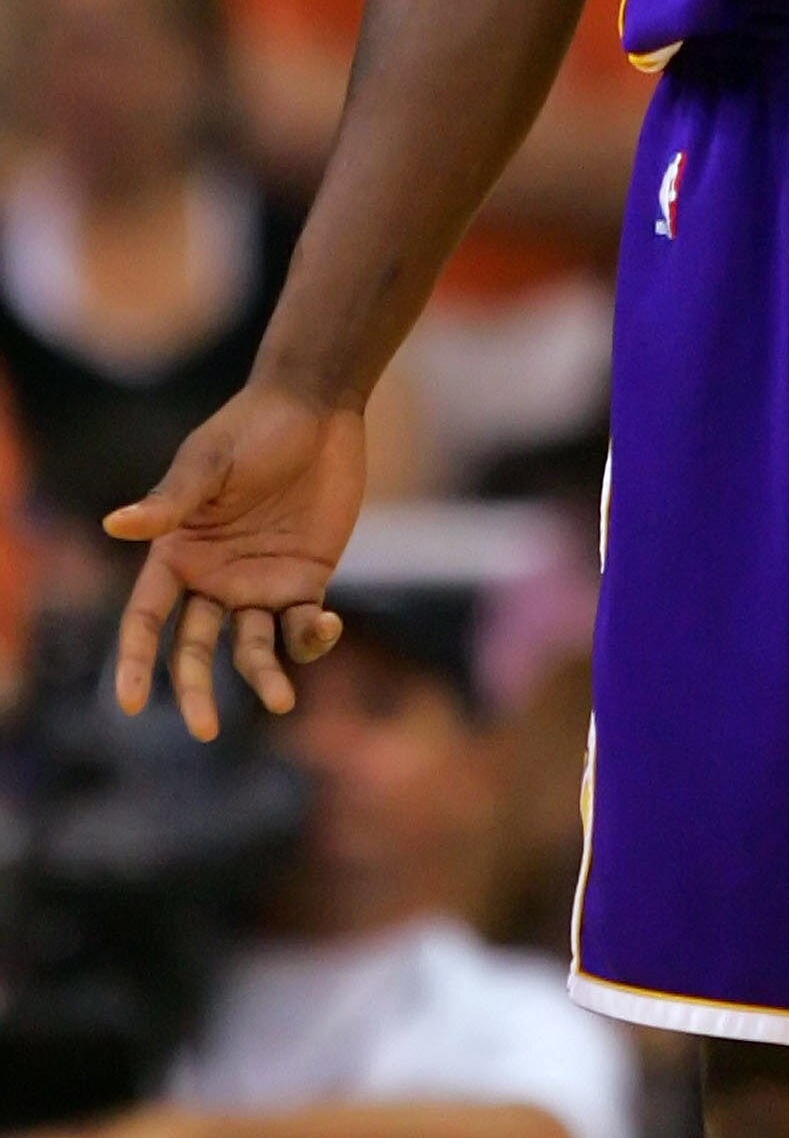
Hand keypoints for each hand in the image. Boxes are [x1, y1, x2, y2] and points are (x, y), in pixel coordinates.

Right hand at [104, 385, 367, 740]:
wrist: (318, 407)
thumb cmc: (252, 428)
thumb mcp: (208, 463)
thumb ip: (169, 501)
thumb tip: (114, 524)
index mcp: (177, 554)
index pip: (146, 619)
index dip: (135, 661)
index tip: (130, 703)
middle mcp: (213, 578)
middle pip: (194, 649)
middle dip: (195, 691)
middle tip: (203, 730)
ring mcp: (259, 583)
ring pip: (252, 649)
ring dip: (263, 677)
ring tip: (280, 700)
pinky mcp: (304, 579)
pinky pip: (302, 626)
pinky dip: (312, 638)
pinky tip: (326, 626)